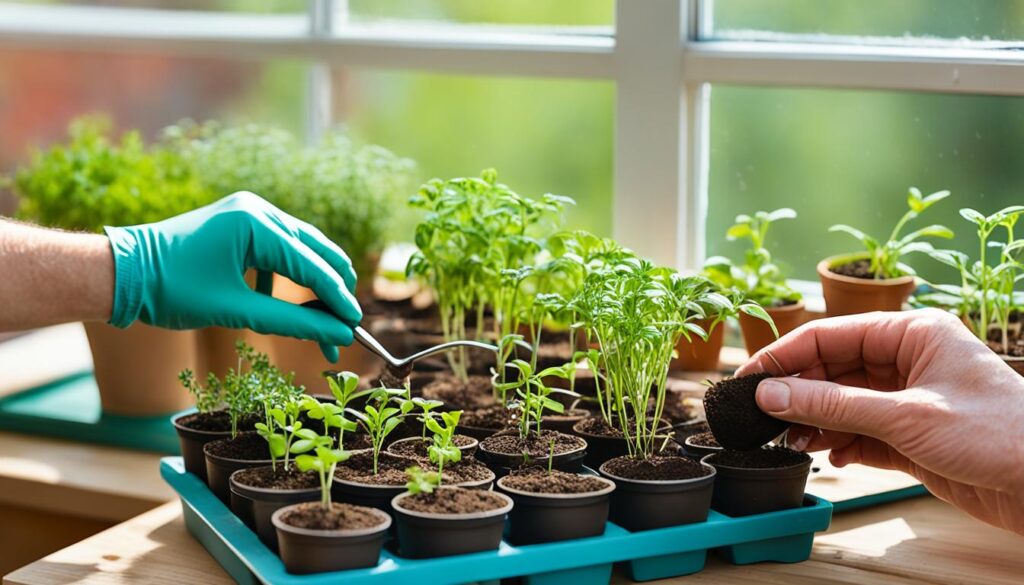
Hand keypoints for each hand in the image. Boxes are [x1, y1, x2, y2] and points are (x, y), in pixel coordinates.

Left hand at [104, 192, 360, 361]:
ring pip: (302, 249)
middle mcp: (258, 209)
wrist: (123, 273)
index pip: (313, 265)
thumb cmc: (171, 291)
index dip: (338, 298)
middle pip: (317, 250)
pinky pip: (280, 249)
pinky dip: (288, 277)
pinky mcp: (242, 223)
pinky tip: (284, 306)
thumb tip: (335, 333)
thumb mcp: (236, 312)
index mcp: (256, 224)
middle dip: (333, 290)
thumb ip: (292, 322)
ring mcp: (250, 212)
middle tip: (346, 324)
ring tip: (323, 322)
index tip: (355, 325)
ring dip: (314, 285)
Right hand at [737, 309, 1023, 533]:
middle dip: (798, 393)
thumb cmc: (1000, 436)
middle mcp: (908, 361)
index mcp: (913, 334)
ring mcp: (909, 400)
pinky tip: (826, 456)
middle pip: (833, 368)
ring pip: (843, 403)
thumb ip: (832, 406)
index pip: (831, 335)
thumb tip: (770, 395)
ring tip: (791, 441)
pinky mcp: (912, 437)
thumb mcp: (905, 417)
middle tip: (762, 416)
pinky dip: (839, 444)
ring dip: (815, 422)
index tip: (749, 378)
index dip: (785, 356)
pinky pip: (860, 433)